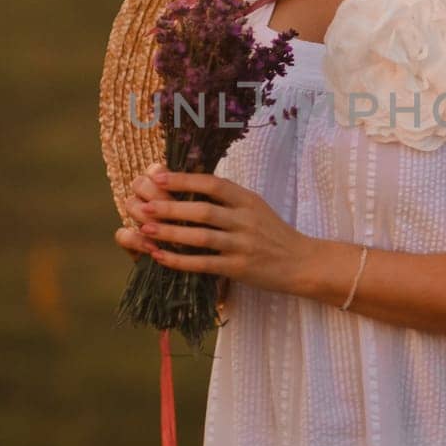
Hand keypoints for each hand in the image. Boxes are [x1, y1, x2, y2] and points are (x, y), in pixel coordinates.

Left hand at [116, 161, 316, 299]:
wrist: (302, 262)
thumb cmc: (272, 232)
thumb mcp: (254, 207)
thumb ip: (227, 197)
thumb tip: (190, 182)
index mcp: (247, 200)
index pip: (213, 184)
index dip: (184, 180)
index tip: (158, 177)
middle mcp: (245, 220)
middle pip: (202, 210)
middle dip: (170, 207)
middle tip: (143, 204)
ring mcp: (242, 245)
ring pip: (201, 237)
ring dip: (170, 233)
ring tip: (146, 229)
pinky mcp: (240, 268)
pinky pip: (204, 264)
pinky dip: (180, 260)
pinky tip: (161, 256)